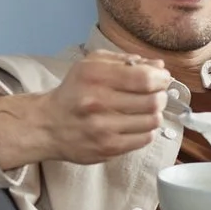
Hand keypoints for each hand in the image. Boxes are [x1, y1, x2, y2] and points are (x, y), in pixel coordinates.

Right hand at [0, 51, 169, 167]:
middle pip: (153, 100)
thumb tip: (159, 66)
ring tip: (145, 110)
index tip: (162, 78)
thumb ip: (125, 60)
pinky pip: (144, 138)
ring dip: (155, 113)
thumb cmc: (74, 92)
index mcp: (95, 76)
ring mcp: (103, 128)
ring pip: (152, 121)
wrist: (48, 125)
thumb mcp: (92, 65)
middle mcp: (98, 102)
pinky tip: (136, 124)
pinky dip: (147, 130)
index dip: (161, 78)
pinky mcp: (107, 148)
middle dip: (160, 96)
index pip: (145, 78)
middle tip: (155, 94)